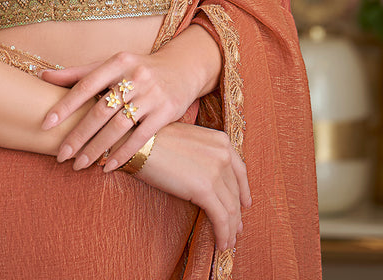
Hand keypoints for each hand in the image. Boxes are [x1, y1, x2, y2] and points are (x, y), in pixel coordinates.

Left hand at [41, 42, 210, 170]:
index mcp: (117, 62)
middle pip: (100, 110)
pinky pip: (140, 137)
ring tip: (79, 165)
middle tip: (61, 155)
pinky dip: (122, 153)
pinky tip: (107, 167)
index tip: (46, 124)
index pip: (86, 84)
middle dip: (78, 135)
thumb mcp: (112, 65)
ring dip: (97, 148)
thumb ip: (79, 73)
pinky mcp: (165, 112)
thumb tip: (42, 76)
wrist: (182, 69)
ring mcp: (151, 95)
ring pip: (118, 126)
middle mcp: (135, 77)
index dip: (65, 105)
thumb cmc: (137, 69)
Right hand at [137, 123, 250, 252]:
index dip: (244, 190)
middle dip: (237, 214)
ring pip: (231, 209)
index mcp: (221, 141)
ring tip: (228, 242)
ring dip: (231, 229)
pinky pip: (221, 218)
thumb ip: (204, 154)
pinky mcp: (204, 190)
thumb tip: (208, 177)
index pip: (239, 171)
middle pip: (235, 192)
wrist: (137, 143)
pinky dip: (223, 234)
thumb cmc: (155, 140)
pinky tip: (221, 244)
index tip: (244, 204)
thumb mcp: (188, 139)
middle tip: (236, 229)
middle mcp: (223, 154)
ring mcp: (215, 171)